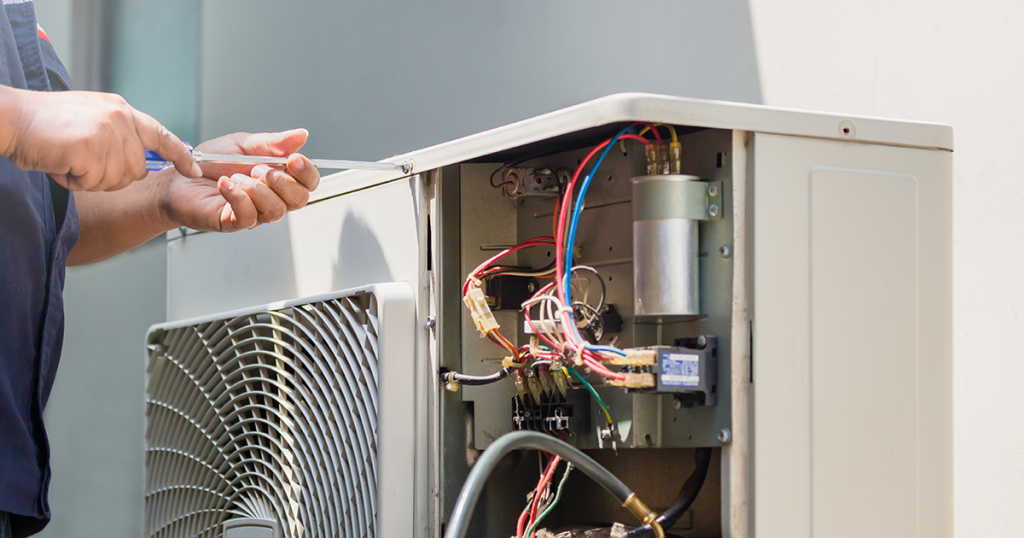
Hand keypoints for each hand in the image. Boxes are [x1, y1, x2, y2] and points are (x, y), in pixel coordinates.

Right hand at [0, 87, 201, 189]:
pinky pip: (94, 182)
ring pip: (115, 179)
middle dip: (110, 177)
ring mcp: (106, 131)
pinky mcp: (91, 147)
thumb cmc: (44, 126)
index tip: (195, 171)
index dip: (180, 156)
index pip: (161, 135)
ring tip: (68, 159)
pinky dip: (75, 181)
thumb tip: (137, 164)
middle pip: (136, 169)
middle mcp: (119, 117)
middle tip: (81, 163)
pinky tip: (61, 163)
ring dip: (90, 179)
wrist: (9, 118)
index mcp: (120, 109)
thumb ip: (117, 137)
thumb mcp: (90, 121)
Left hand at [161, 129, 319, 232]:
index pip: (308, 182)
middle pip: (299, 199)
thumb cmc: (210, 163)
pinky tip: (225, 184)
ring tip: (236, 176)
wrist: (179, 177)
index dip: (307, 172)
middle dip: (282, 181)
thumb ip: (273, 142)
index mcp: (278, 177)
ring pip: (276, 210)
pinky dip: (238, 196)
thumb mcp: (244, 144)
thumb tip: (301, 135)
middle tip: (259, 168)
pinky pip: (249, 215)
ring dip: (257, 189)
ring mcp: (255, 212)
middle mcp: (271, 197)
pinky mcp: (236, 222)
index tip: (294, 159)